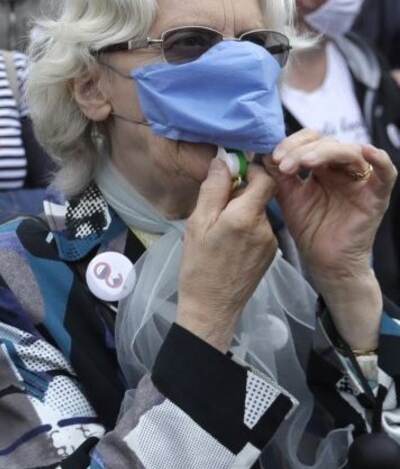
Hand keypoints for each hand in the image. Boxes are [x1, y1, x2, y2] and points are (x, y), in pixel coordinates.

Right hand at [176, 160, 279, 351]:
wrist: (212, 307)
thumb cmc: (198, 267)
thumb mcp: (197, 224)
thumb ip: (213, 191)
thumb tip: (223, 162)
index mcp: (245, 216)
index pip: (263, 178)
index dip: (249, 171)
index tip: (229, 176)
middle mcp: (265, 226)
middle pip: (260, 194)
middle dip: (239, 194)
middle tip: (214, 208)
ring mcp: (271, 241)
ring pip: (258, 212)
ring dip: (240, 212)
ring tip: (217, 231)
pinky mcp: (271, 253)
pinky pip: (259, 229)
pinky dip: (245, 228)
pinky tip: (227, 244)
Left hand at [266, 130, 395, 291]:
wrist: (324, 261)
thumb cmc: (309, 229)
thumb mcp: (288, 197)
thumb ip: (278, 175)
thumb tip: (264, 152)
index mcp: (322, 167)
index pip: (310, 141)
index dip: (292, 143)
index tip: (273, 157)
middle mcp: (342, 169)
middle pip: (328, 142)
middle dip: (302, 150)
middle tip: (284, 164)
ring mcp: (361, 180)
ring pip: (350, 152)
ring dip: (326, 153)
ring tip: (305, 163)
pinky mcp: (376, 195)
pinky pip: (387, 174)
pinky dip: (380, 160)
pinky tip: (367, 152)